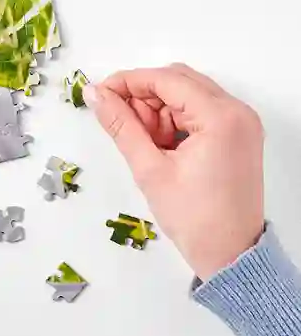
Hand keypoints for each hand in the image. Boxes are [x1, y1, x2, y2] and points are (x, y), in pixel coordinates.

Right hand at [84, 63, 264, 280]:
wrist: (232, 256)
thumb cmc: (194, 218)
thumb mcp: (149, 168)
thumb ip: (120, 125)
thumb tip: (95, 94)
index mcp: (221, 117)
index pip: (166, 79)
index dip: (128, 82)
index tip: (100, 93)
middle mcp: (237, 112)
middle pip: (177, 80)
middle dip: (143, 97)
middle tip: (122, 123)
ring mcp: (241, 122)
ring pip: (186, 93)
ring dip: (157, 109)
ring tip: (144, 142)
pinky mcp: (238, 134)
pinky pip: (198, 110)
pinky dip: (173, 119)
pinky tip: (160, 144)